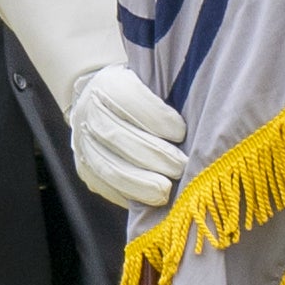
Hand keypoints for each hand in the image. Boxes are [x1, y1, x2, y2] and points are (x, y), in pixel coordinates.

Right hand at [65, 64, 186, 212]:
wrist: (103, 103)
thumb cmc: (145, 94)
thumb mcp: (155, 83)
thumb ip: (172, 93)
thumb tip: (201, 113)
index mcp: (108, 84)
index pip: (127, 99)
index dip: (155, 117)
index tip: (181, 132)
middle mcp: (89, 112)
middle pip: (117, 136)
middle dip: (153, 155)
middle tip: (181, 167)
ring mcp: (83, 143)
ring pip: (108, 167)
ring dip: (139, 183)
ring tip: (166, 191)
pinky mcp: (85, 169)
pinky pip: (104, 185)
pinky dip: (128, 195)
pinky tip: (150, 200)